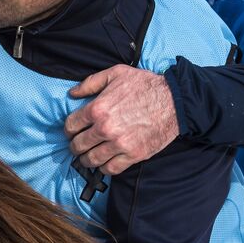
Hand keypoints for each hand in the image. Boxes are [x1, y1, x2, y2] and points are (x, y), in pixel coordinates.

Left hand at [65, 66, 179, 174]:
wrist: (174, 100)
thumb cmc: (145, 85)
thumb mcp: (115, 73)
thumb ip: (90, 83)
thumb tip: (73, 93)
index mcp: (98, 108)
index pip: (71, 126)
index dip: (69, 130)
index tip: (72, 132)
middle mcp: (105, 128)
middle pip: (78, 145)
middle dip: (75, 146)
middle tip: (78, 145)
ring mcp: (119, 144)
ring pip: (92, 160)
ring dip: (86, 159)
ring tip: (87, 156)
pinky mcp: (134, 155)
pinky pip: (111, 169)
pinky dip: (104, 168)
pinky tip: (104, 162)